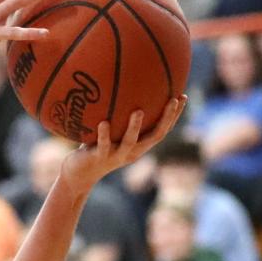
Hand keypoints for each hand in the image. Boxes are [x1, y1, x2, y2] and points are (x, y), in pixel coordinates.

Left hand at [60, 96, 186, 195]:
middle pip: (155, 136)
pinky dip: (104, 134)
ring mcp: (116, 156)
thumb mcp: (111, 131)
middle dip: (166, 119)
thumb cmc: (95, 147)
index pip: (162, 129)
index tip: (183, 96)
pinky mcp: (99, 158)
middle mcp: (132, 152)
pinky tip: (103, 122)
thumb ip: (118, 115)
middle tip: (173, 100)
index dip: (174, 115)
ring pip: (130, 142)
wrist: (79, 174)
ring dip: (135, 127)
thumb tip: (122, 86)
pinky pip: (103, 145)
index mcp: (139, 145)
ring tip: (138, 111)